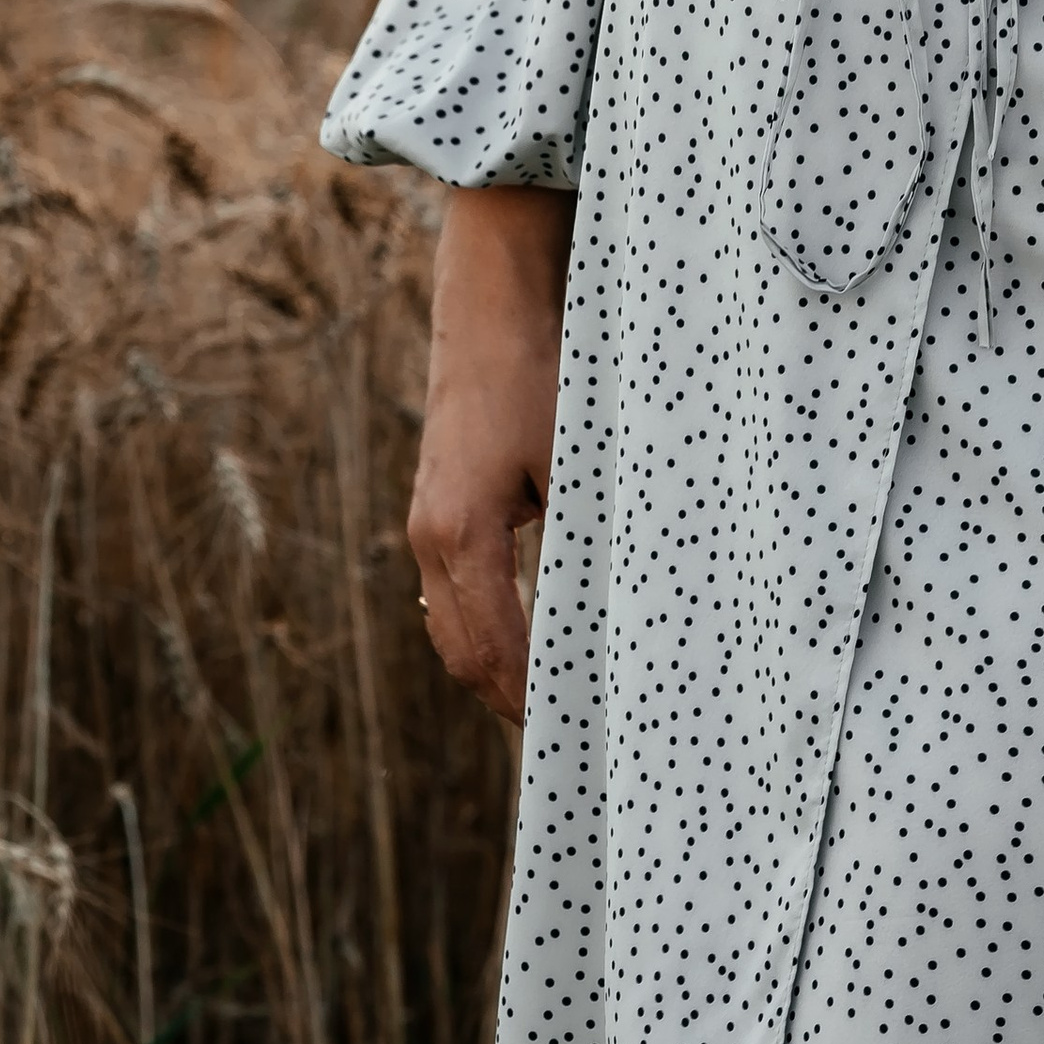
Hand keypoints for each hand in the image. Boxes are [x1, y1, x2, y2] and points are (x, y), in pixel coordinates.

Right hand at [409, 185, 574, 723]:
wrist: (491, 306)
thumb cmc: (539, 374)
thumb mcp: (574, 460)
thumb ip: (584, 537)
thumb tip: (618, 610)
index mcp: (461, 534)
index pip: (495, 649)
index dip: (530, 698)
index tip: (568, 733)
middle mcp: (430, 537)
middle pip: (462, 652)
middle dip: (509, 700)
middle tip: (562, 737)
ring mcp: (425, 522)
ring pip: (450, 626)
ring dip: (492, 669)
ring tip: (545, 703)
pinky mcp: (434, 506)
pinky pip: (449, 593)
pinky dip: (481, 629)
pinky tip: (521, 641)